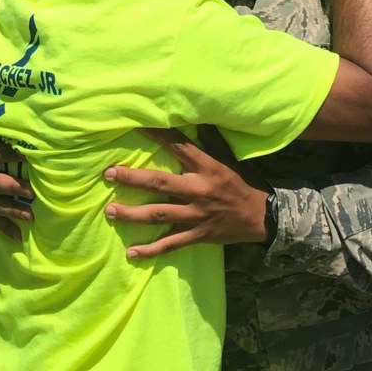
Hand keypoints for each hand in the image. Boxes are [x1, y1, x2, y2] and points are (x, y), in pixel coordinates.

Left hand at [104, 126, 269, 258]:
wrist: (263, 217)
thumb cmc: (242, 184)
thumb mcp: (229, 158)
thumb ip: (210, 140)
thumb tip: (197, 117)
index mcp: (206, 168)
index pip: (178, 147)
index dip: (157, 135)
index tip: (135, 126)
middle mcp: (198, 190)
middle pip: (159, 183)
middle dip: (132, 178)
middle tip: (108, 174)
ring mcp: (196, 215)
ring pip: (159, 215)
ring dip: (132, 214)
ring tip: (110, 211)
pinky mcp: (197, 235)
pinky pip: (171, 244)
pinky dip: (151, 250)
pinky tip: (131, 253)